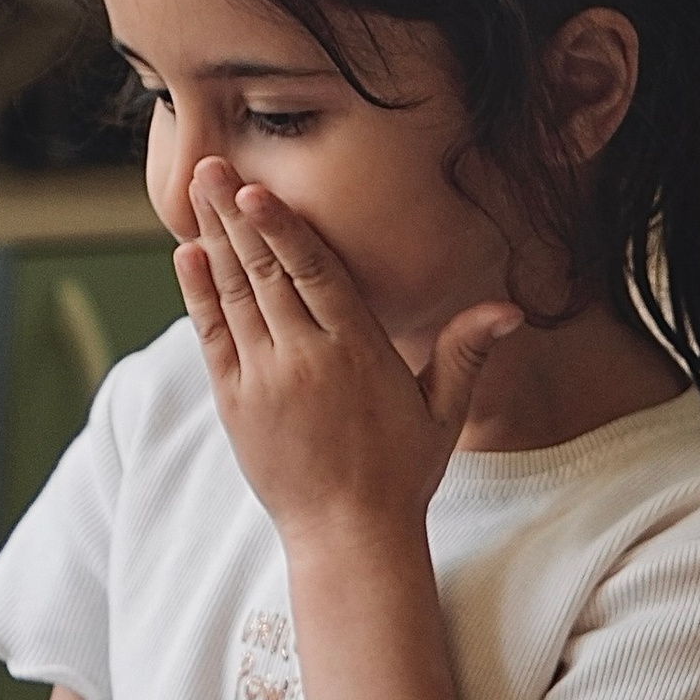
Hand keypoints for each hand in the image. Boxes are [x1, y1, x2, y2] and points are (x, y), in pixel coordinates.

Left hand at [176, 157, 521, 544]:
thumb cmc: (402, 472)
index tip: (258, 189)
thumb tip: (510, 310)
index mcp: (359, 353)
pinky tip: (189, 254)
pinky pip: (212, 335)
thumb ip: (466, 352)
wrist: (350, 535)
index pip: (316, 274)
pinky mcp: (235, 402)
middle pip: (267, 272)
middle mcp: (306, 359)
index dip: (284, 228)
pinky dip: (199, 293)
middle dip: (237, 215)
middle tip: (214, 165)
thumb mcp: (444, 412)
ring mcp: (264, 380)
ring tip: (199, 190)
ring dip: (215, 239)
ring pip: (236, 294)